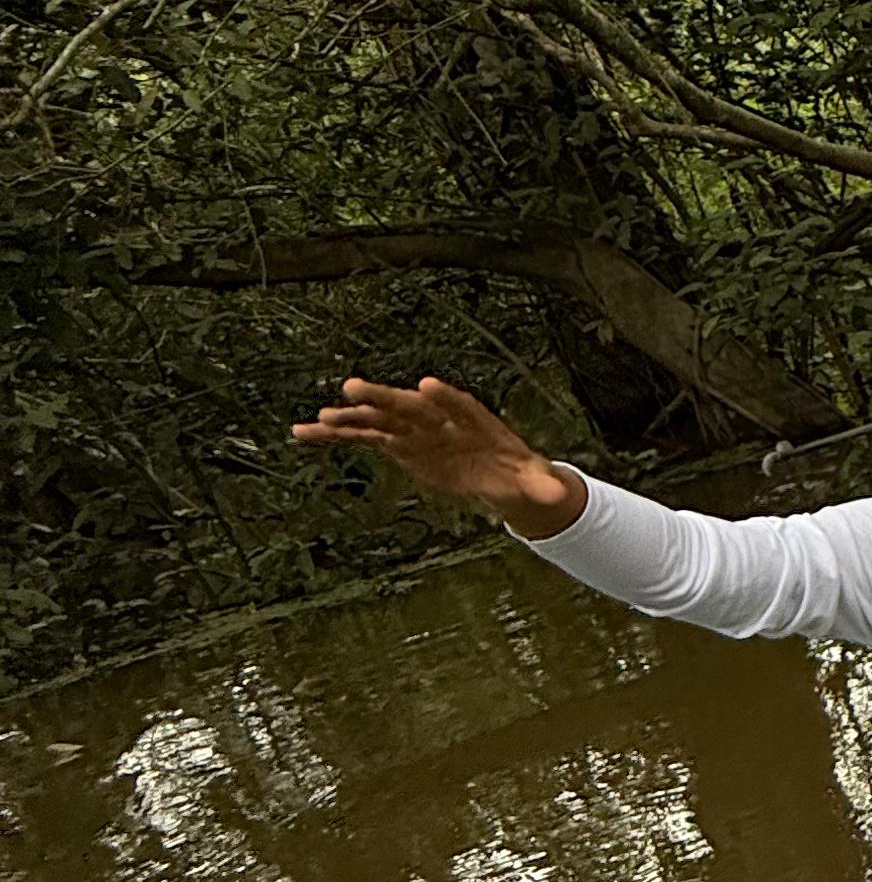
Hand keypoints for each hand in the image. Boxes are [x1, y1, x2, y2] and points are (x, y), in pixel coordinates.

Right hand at [290, 376, 585, 537]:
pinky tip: (303, 433)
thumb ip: (541, 484)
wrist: (498, 471)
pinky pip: (362, 437)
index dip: (444, 398)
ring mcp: (414, 429)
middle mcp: (438, 418)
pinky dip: (335, 436)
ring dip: (350, 419)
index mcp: (473, 421)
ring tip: (319, 420)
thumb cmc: (518, 471)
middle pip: (409, 406)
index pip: (459, 406)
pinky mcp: (397, 443)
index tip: (426, 387)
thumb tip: (558, 494)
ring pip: (378, 421)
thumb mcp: (533, 481)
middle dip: (383, 398)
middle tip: (353, 387)